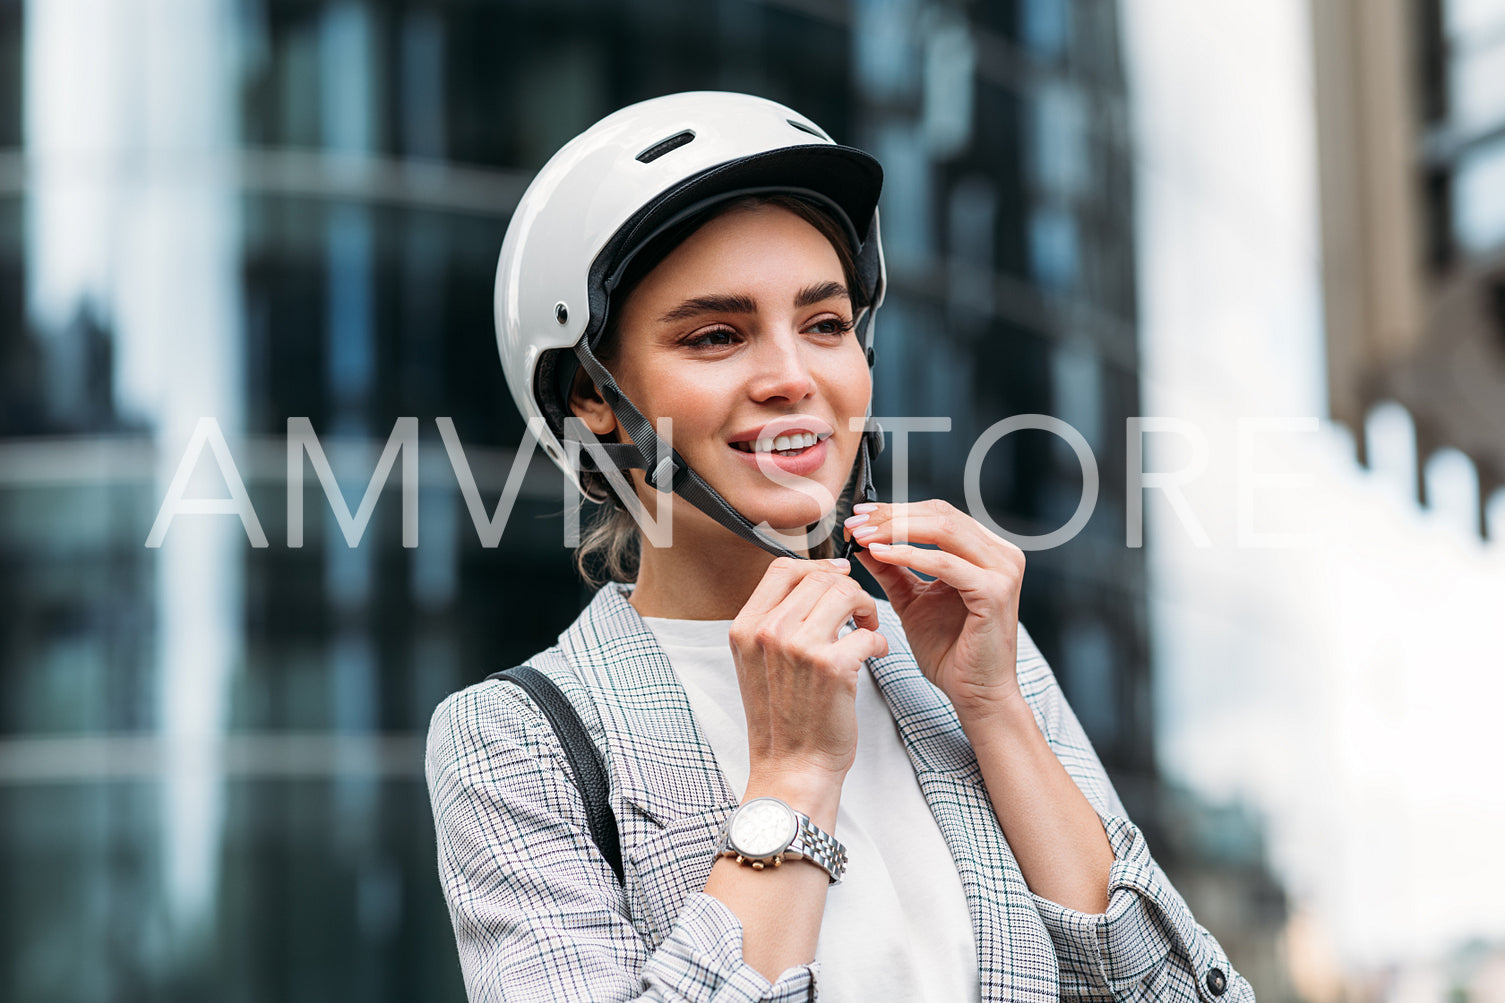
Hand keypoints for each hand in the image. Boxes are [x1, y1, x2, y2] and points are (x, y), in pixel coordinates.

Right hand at [729, 557, 888, 789]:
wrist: (792, 767)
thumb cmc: (783, 719)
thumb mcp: (759, 663)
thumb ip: (775, 622)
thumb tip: (813, 581)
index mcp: (746, 627)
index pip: (782, 568)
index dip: (816, 565)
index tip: (837, 576)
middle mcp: (768, 632)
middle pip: (818, 576)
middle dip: (847, 588)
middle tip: (858, 612)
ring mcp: (799, 648)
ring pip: (845, 593)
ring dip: (866, 607)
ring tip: (868, 628)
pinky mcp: (832, 667)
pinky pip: (868, 632)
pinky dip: (880, 640)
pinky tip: (876, 654)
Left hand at [845, 500, 1026, 724]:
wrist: (975, 693)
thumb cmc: (950, 650)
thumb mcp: (912, 600)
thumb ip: (892, 569)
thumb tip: (862, 542)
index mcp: (986, 551)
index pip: (937, 514)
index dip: (896, 509)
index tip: (858, 515)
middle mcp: (1001, 554)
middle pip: (940, 515)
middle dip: (892, 516)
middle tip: (855, 522)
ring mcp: (1002, 570)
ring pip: (943, 530)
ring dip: (896, 530)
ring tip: (862, 536)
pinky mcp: (995, 591)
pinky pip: (945, 563)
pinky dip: (909, 555)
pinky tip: (881, 555)